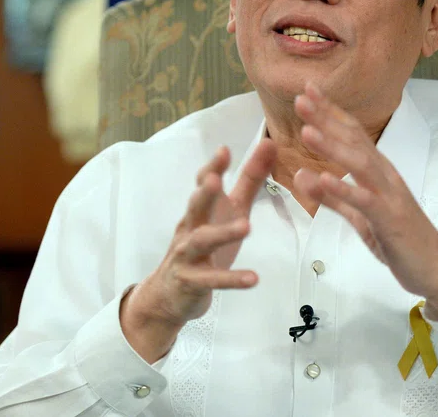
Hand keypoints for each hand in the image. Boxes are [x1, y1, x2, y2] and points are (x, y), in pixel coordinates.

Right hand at [121, 139, 276, 361]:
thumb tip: (268, 144)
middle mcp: (191, 227)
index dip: (212, 167)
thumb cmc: (203, 245)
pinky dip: (232, 279)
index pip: (203, 183)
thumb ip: (250, 179)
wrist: (168, 293)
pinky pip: (212, 280)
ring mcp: (188, 255)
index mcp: (202, 209)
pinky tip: (253, 278)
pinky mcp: (191, 281)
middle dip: (204, 193)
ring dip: (222, 233)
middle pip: (195, 206)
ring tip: (246, 227)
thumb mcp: (230, 210)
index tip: (223, 151)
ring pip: (201, 241)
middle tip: (215, 180)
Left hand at [292, 83, 437, 320]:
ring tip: (307, 131)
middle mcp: (385, 176)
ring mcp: (389, 196)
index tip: (308, 91)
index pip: (353, 134)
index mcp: (379, 172)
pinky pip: (364, 201)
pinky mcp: (390, 219)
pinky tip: (324, 178)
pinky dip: (344, 189)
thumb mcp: (359, 216)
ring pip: (360, 164)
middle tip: (301, 98)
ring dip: (332, 146)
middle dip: (327, 119)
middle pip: (354, 141)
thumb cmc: (401, 240)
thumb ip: (331, 197)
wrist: (436, 268)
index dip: (330, 112)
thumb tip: (301, 176)